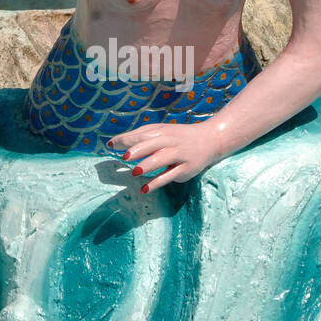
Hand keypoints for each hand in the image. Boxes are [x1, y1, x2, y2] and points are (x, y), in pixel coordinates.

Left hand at [107, 121, 221, 192]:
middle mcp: (171, 141)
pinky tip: (145, 189)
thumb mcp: (161, 131)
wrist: (209, 140)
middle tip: (124, 157)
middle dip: (138, 150)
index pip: (142, 134)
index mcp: (162, 131)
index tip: (111, 145)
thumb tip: (114, 143)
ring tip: (134, 172)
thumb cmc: (178, 136)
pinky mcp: (185, 169)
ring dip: (148, 165)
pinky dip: (157, 182)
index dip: (127, 139)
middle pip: (153, 144)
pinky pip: (170, 176)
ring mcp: (179, 155)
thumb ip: (140, 136)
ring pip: (162, 159)